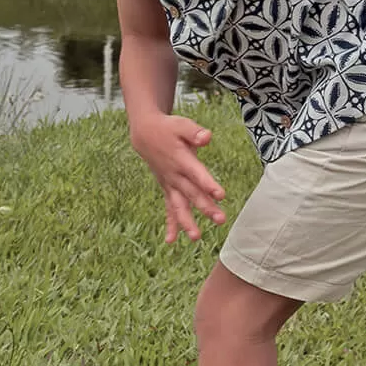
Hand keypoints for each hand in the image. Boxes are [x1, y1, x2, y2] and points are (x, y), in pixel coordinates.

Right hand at [131, 110, 226, 243]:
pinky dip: (170, 224)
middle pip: (192, 194)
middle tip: (220, 219)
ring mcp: (170, 184)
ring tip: (196, 237)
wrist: (145, 134)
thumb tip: (207, 137)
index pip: (197, 174)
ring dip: (187, 222)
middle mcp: (175, 175)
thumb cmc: (168, 128)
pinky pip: (168, 208)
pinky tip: (171, 241)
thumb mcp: (181, 124)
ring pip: (179, 206)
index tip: (220, 195)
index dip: (208, 184)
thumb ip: (195, 132)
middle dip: (205, 207)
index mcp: (181, 160)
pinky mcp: (167, 189)